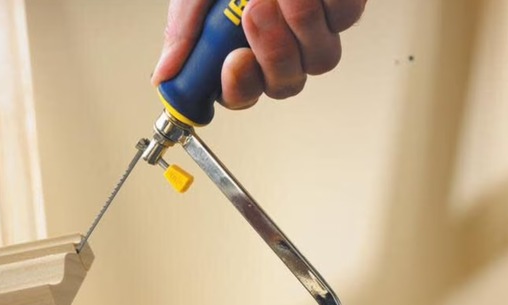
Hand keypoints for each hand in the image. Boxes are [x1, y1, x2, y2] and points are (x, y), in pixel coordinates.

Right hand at [152, 0, 366, 108]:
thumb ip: (183, 31)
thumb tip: (162, 75)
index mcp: (240, 51)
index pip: (244, 92)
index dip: (240, 87)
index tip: (234, 60)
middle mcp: (279, 46)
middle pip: (286, 83)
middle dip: (273, 53)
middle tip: (254, 10)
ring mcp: (314, 28)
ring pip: (321, 58)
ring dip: (301, 25)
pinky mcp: (341, 5)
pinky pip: (345, 17)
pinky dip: (328, 3)